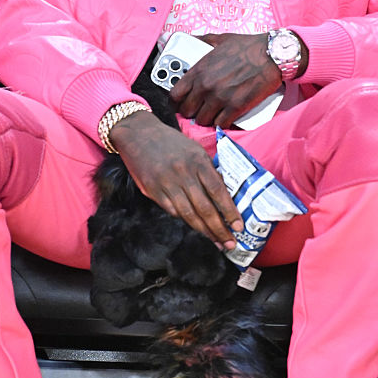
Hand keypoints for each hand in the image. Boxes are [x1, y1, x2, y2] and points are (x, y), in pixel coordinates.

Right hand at [110, 110, 242, 247]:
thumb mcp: (195, 150)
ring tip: (216, 241)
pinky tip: (196, 229)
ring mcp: (167, 184)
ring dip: (204, 231)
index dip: (229, 211)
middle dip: (219, 228)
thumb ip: (208, 171)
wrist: (139, 134)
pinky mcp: (153, 191)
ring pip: (188, 214)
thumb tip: (222, 194)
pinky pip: (172, 211)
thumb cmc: (171, 142)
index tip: (238, 226)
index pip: (218, 190)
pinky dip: (185, 221)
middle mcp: (183, 173)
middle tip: (230, 243)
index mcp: (198, 161)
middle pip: (204, 207)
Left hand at [169, 32, 289, 127]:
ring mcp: (220, 98)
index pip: (175, 95)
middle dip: (192, 112)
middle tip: (199, 109)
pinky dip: (222, 123)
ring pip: (203, 120)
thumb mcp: (220, 39)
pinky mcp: (236, 107)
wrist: (271, 54)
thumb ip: (202, 41)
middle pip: (187, 111)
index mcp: (199, 70)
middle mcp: (206, 86)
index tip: (182, 102)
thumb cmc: (248, 46)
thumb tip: (191, 39)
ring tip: (214, 114)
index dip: (177, 101)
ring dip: (208, 119)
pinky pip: (221, 124)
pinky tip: (226, 118)